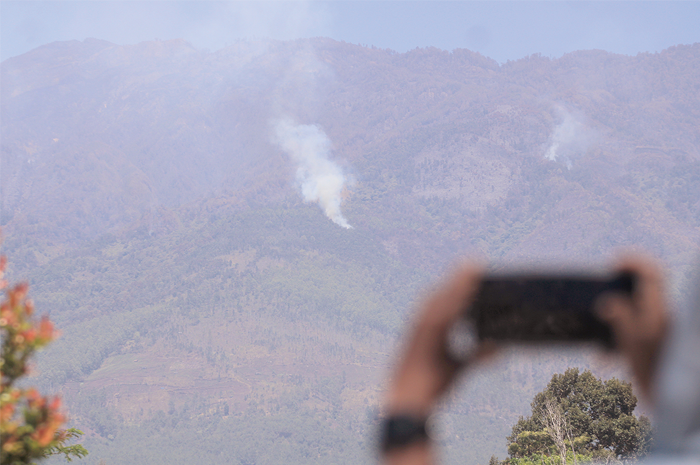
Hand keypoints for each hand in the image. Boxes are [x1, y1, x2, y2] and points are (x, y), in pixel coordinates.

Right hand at [383, 263, 496, 464]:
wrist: (409, 403)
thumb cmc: (430, 385)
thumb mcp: (459, 367)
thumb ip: (478, 355)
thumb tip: (501, 348)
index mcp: (431, 327)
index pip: (448, 300)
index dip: (460, 285)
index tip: (474, 271)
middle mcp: (424, 324)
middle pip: (444, 295)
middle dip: (459, 279)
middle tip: (476, 263)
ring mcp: (421, 329)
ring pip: (441, 301)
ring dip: (456, 285)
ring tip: (472, 270)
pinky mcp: (422, 338)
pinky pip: (440, 317)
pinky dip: (451, 304)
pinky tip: (464, 294)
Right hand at [597, 255, 669, 401]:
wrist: (672, 400)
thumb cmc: (656, 372)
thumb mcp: (632, 342)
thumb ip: (620, 315)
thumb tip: (609, 301)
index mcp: (659, 310)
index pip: (652, 272)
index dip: (632, 262)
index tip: (611, 266)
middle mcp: (663, 316)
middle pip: (642, 289)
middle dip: (618, 292)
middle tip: (600, 298)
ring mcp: (660, 330)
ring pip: (635, 312)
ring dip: (615, 320)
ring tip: (599, 340)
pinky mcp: (655, 345)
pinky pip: (635, 332)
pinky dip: (618, 340)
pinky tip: (604, 358)